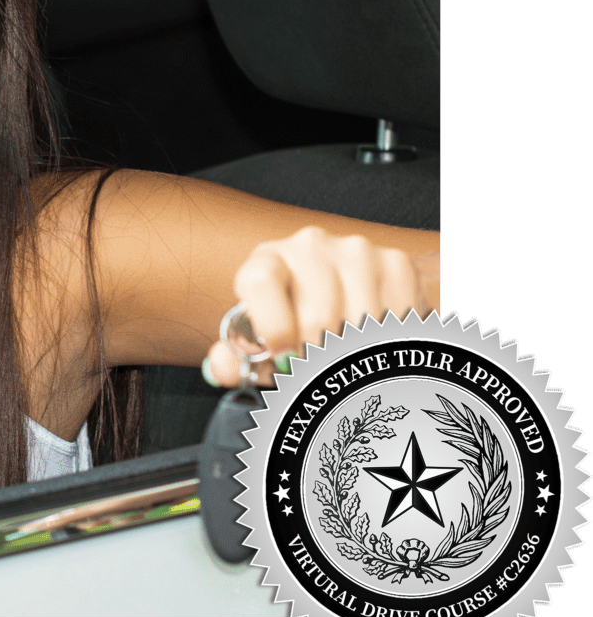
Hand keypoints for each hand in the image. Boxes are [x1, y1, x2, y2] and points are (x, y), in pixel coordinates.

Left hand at [204, 227, 439, 387]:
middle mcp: (308, 246)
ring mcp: (355, 250)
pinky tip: (371, 340)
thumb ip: (236, 360)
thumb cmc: (295, 320)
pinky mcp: (395, 262)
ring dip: (353, 354)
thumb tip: (221, 366)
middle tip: (318, 371)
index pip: (259, 281)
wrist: (348, 294)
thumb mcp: (262, 339)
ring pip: (359, 323)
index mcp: (266, 260)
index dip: (271, 327)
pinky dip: (385, 341)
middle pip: (315, 316)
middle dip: (316, 357)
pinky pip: (395, 316)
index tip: (283, 357)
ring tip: (343, 358)